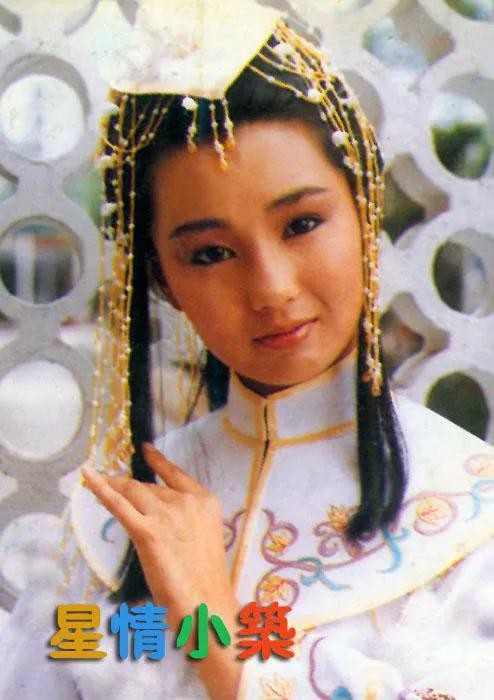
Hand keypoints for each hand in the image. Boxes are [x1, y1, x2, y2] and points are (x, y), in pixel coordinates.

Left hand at [81, 443, 237, 631]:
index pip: (175, 474)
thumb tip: (158, 520)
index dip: (158, 461)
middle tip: (112, 485)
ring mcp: (166, 514)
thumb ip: (184, 523)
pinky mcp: (147, 531)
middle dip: (130, 487)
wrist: (207, 604)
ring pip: (132, 491)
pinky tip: (87, 476)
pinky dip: (100, 488)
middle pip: (149, 486)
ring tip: (99, 481)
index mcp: (205, 502)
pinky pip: (118, 504)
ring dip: (113, 485)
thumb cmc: (205, 582)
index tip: (146, 449)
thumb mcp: (201, 539)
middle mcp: (186, 502)